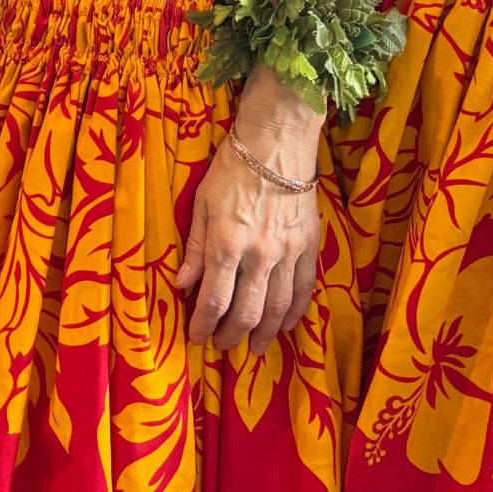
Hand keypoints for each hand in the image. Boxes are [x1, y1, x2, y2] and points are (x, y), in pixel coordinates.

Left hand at [173, 133, 320, 352]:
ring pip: (278, 308)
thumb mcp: (202, 203)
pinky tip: (287, 325)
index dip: (204, 326)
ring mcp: (288, 253)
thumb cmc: (232, 168)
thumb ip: (195, 248)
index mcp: (227, 244)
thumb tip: (182, 285)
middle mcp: (259, 255)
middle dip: (232, 335)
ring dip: (265, 334)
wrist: (278, 144)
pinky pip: (305, 289)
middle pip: (247, 312)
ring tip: (254, 348)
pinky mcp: (310, 246)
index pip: (214, 300)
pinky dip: (295, 312)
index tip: (197, 338)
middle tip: (223, 346)